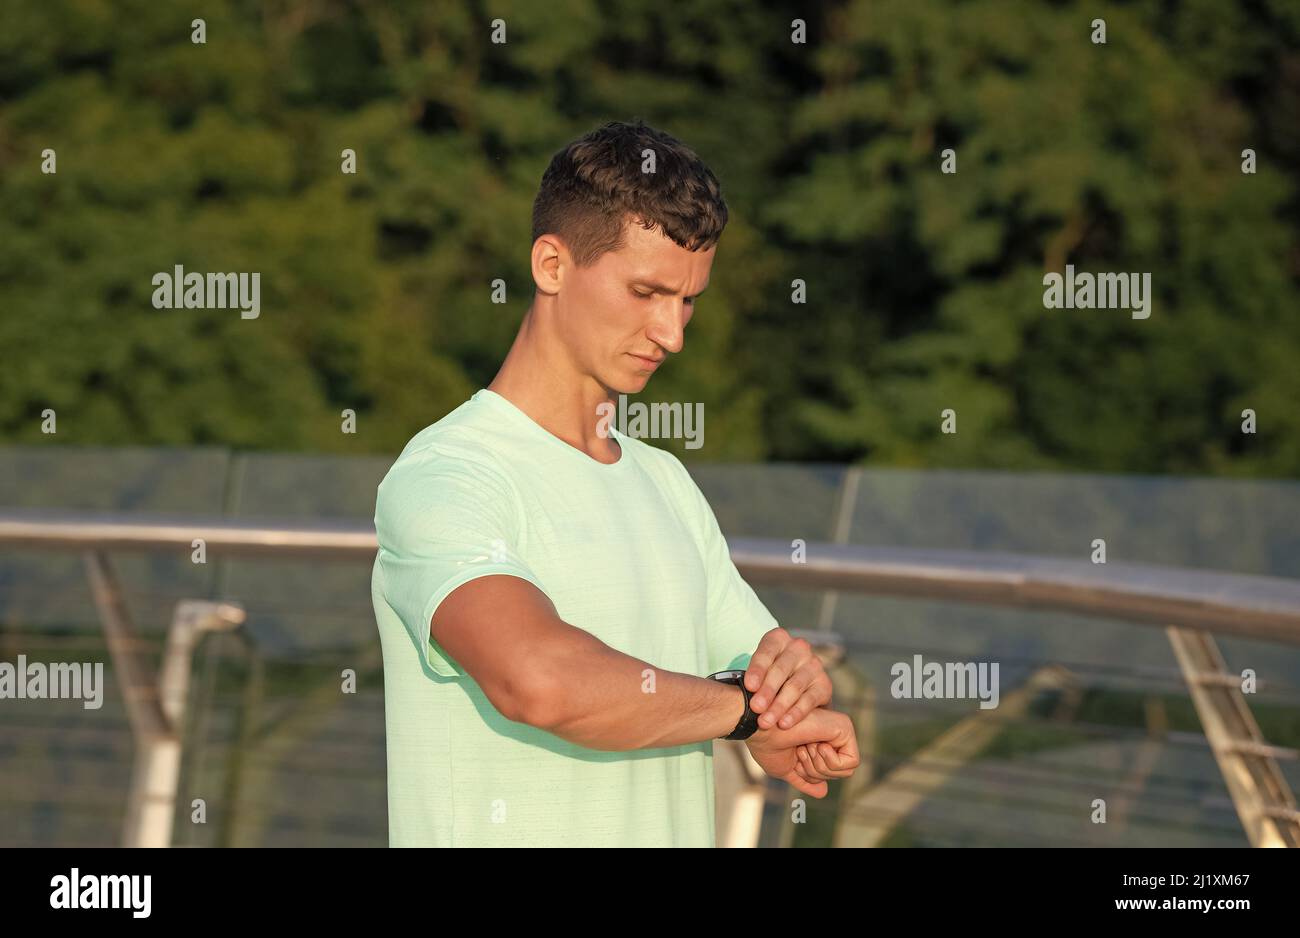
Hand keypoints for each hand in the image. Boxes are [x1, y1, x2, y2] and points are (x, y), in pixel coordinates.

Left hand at [744, 628, 832, 730]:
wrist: (792, 693)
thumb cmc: (766, 680)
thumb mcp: (757, 674)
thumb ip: (752, 682)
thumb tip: (738, 700)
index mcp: (778, 638)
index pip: (767, 651)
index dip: (758, 669)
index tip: (749, 686)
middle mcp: (798, 647)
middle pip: (781, 669)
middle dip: (767, 690)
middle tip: (755, 708)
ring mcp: (814, 664)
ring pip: (795, 686)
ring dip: (779, 705)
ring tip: (766, 721)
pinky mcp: (824, 684)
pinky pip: (810, 699)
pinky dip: (796, 713)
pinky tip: (784, 723)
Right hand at [744, 707, 858, 798]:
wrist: (763, 730)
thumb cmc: (769, 747)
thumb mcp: (786, 769)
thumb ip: (805, 780)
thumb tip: (824, 792)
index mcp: (818, 742)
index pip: (829, 774)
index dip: (812, 776)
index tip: (797, 759)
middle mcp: (831, 735)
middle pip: (839, 774)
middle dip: (816, 772)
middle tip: (800, 751)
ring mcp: (839, 730)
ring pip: (846, 770)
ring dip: (820, 765)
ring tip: (806, 746)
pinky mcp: (845, 727)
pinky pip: (852, 762)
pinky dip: (831, 761)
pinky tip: (817, 744)